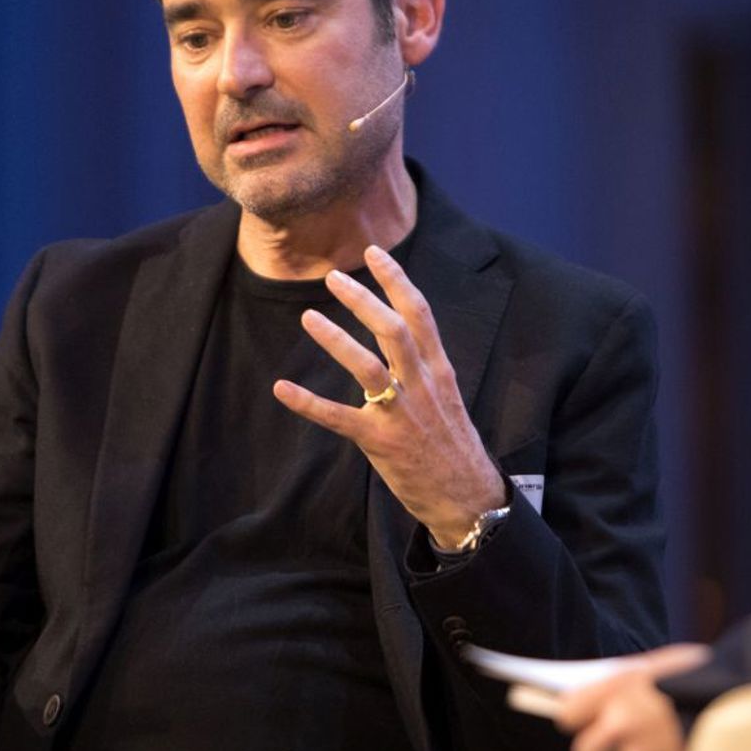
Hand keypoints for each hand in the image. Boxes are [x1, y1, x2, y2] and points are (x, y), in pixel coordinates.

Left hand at [274, 245, 506, 547]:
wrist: (467, 497)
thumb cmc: (452, 445)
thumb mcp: (446, 397)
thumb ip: (422, 368)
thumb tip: (397, 338)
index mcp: (439, 371)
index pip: (420, 314)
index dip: (397, 280)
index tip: (375, 253)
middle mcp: (423, 386)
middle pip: (393, 330)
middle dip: (363, 299)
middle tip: (333, 277)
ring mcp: (402, 414)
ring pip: (368, 366)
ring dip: (337, 339)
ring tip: (309, 317)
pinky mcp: (381, 442)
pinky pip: (339, 418)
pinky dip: (309, 402)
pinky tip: (282, 388)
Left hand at [556, 643, 711, 750]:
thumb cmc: (709, 677)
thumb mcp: (666, 665)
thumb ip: (626, 680)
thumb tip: (585, 696)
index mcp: (623, 684)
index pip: (568, 713)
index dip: (579, 719)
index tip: (583, 721)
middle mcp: (628, 719)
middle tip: (623, 745)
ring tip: (667, 749)